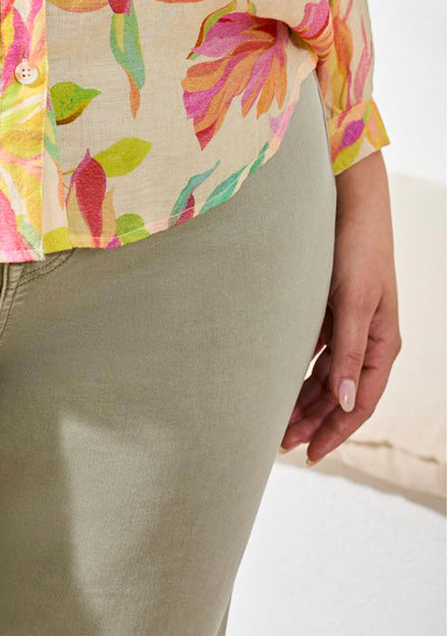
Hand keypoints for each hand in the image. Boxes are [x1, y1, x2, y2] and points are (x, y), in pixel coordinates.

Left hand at [279, 151, 400, 463]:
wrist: (350, 202)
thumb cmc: (358, 248)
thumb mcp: (354, 302)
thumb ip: (348, 352)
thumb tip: (344, 404)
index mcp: (382, 344)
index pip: (359, 403)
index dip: (336, 432)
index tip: (310, 454)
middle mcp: (367, 340)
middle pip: (339, 395)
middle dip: (313, 422)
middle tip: (280, 445)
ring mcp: (348, 326)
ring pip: (325, 377)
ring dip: (303, 401)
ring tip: (275, 424)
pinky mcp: (330, 310)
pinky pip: (315, 353)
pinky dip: (299, 372)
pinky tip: (278, 384)